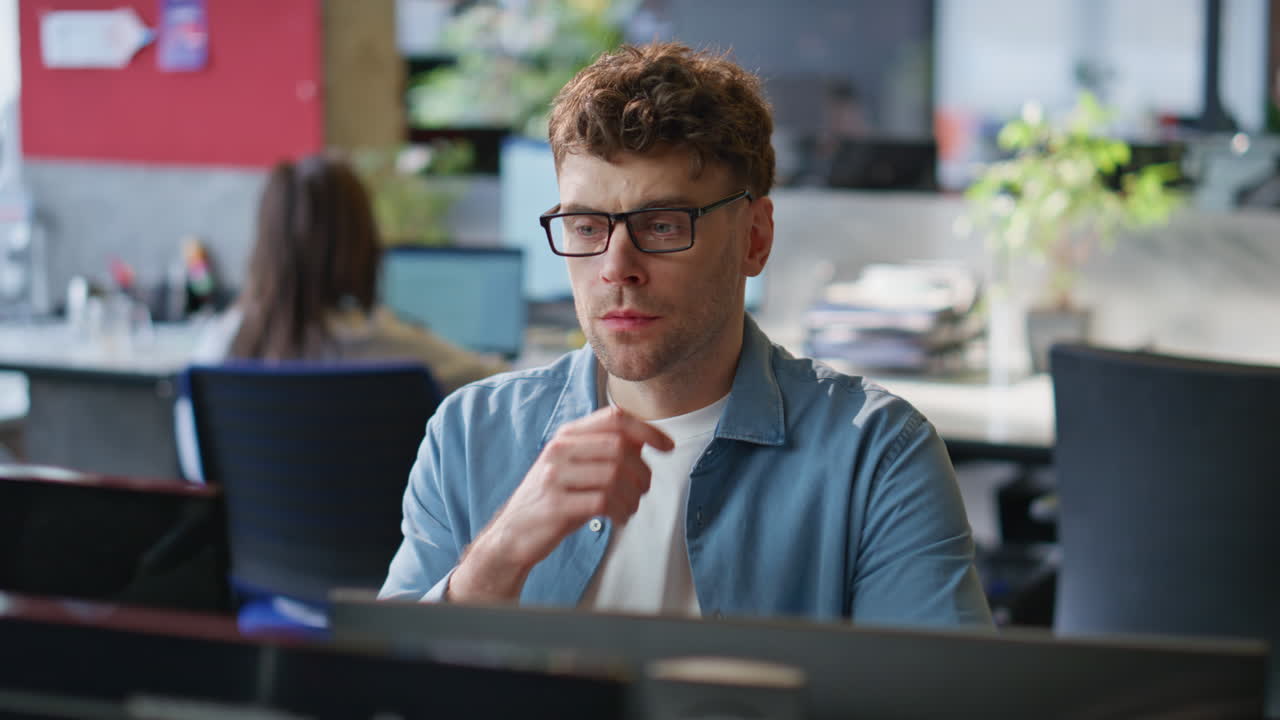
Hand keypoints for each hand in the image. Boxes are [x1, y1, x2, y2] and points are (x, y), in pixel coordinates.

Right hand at [448, 406, 673, 602]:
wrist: (512, 534)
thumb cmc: (552, 501)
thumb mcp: (575, 468)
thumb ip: (604, 452)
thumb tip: (644, 444)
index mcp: (567, 436)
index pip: (614, 418)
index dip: (647, 430)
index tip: (667, 446)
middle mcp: (559, 450)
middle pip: (619, 447)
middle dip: (642, 471)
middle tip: (644, 490)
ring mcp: (554, 477)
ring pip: (614, 474)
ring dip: (633, 495)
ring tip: (630, 507)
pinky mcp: (555, 505)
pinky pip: (603, 501)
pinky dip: (621, 511)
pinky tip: (619, 518)